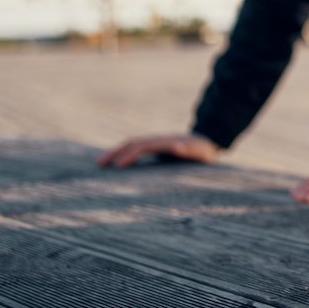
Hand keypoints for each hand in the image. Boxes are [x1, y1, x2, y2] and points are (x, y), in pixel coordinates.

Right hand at [96, 133, 219, 167]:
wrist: (209, 141)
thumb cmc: (205, 151)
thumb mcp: (200, 151)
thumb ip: (190, 150)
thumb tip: (176, 148)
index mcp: (166, 142)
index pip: (142, 147)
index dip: (129, 155)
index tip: (116, 166)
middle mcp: (158, 140)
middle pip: (132, 143)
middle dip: (115, 152)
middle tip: (99, 164)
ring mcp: (155, 142)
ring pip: (131, 145)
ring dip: (115, 152)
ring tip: (100, 163)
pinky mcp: (155, 148)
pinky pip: (135, 149)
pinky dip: (122, 154)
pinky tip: (112, 164)